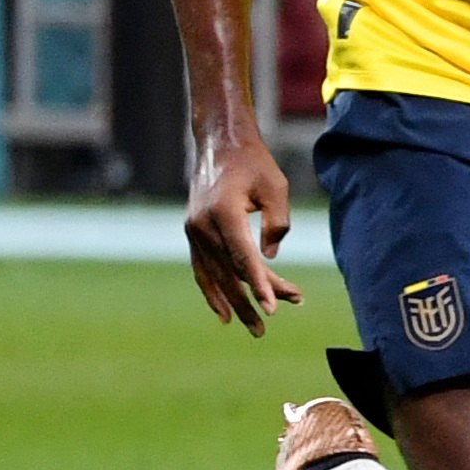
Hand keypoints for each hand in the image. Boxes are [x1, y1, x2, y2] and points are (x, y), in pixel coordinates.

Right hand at [183, 135, 303, 333]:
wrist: (220, 142)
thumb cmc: (254, 162)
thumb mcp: (276, 188)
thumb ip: (277, 223)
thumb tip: (270, 257)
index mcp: (223, 213)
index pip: (244, 258)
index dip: (261, 284)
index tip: (273, 307)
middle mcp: (203, 225)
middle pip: (229, 272)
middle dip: (250, 299)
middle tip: (267, 326)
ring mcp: (194, 230)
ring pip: (215, 274)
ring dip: (234, 301)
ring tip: (253, 327)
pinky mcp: (193, 232)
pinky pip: (201, 269)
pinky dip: (212, 291)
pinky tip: (224, 312)